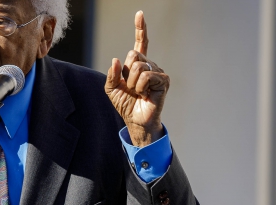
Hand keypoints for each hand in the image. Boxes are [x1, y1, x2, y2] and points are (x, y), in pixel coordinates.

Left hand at [105, 11, 169, 146]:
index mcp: (138, 64)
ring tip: (137, 92)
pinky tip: (144, 94)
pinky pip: (147, 76)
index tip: (139, 14)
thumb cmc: (125, 104)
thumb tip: (116, 59)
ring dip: (132, 82)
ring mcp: (158, 71)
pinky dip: (140, 86)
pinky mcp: (164, 80)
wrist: (135, 120)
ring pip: (138, 66)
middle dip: (126, 73)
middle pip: (133, 55)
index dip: (140, 28)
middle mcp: (150, 65)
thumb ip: (112, 74)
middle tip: (131, 87)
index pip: (140, 43)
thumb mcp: (111, 89)